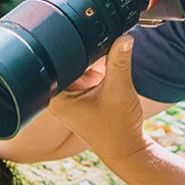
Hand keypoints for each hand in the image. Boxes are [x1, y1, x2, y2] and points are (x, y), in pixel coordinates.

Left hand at [46, 34, 150, 160]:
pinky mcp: (79, 94)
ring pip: (77, 64)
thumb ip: (120, 61)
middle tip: (101, 67)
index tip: (91, 40)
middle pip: (68, 60)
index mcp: (56, 96)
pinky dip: (97, 70)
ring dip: (93, 63)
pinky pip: (85, 71)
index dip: (76, 47)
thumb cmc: (119, 127)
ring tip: (104, 80)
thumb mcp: (120, 90)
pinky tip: (105, 80)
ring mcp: (67, 94)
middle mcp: (57, 95)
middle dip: (87, 56)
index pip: (60, 59)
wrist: (127, 148)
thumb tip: (124, 36)